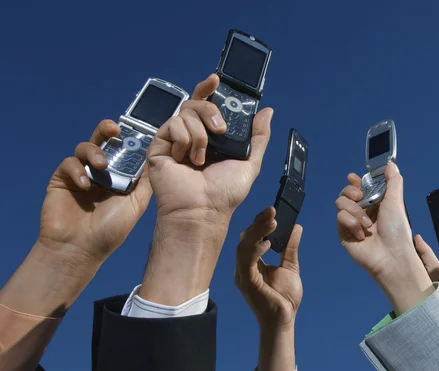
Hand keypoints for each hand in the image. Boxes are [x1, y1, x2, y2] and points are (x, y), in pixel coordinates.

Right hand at [40, 119, 151, 263]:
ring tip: (102, 166)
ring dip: (94, 151)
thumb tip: (156, 159)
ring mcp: (80, 175)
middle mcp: (100, 173)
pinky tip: (85, 185)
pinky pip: (69, 164)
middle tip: (114, 128)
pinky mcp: (61, 180)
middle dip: (107, 130)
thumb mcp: (136, 204)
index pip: (123, 150)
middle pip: (102, 141)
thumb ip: (144, 182)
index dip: (128, 139)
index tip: (134, 131)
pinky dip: (78, 170)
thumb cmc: (110, 231)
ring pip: (84, 148)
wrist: (80, 250)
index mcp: (118, 177)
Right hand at [147, 74, 272, 221]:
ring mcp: (175, 140)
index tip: (216, 80)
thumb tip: (267, 111)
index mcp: (211, 137)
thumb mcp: (250, 162)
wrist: (203, 210)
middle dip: (211, 111)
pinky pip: (173, 125)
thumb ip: (258, 136)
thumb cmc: (225, 193)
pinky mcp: (160, 146)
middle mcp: (192, 136)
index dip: (209, 89)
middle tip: (220, 131)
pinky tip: (187, 160)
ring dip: (200, 135)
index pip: (207, 105)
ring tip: (202, 159)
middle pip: (196, 103)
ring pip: (185, 113)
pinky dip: (185, 140)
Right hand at [235, 207, 302, 329]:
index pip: (252, 237)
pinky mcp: (246, 282)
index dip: (261, 223)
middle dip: (258, 223)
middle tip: (272, 210)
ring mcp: (243, 274)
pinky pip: (246, 262)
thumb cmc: (284, 298)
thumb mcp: (290, 266)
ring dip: (257, 232)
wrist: (284, 320)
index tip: (273, 210)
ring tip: (272, 221)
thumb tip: (296, 227)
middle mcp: (244, 267)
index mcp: (252, 263)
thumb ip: (290, 247)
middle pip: (246, 238)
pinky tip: (267, 243)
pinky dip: (255, 250)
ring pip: (244, 246)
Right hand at [335, 163, 433, 313]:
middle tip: (360, 197)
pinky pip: (340, 218)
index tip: (354, 178)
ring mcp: (351, 222)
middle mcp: (361, 212)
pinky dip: (352, 223)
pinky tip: (362, 234)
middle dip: (351, 192)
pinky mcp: (344, 233)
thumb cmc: (397, 230)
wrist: (391, 255)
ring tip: (367, 224)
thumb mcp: (396, 201)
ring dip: (355, 211)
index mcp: (373, 203)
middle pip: (345, 192)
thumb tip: (391, 164)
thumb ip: (392, 181)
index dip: (355, 181)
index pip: (358, 187)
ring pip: (340, 203)